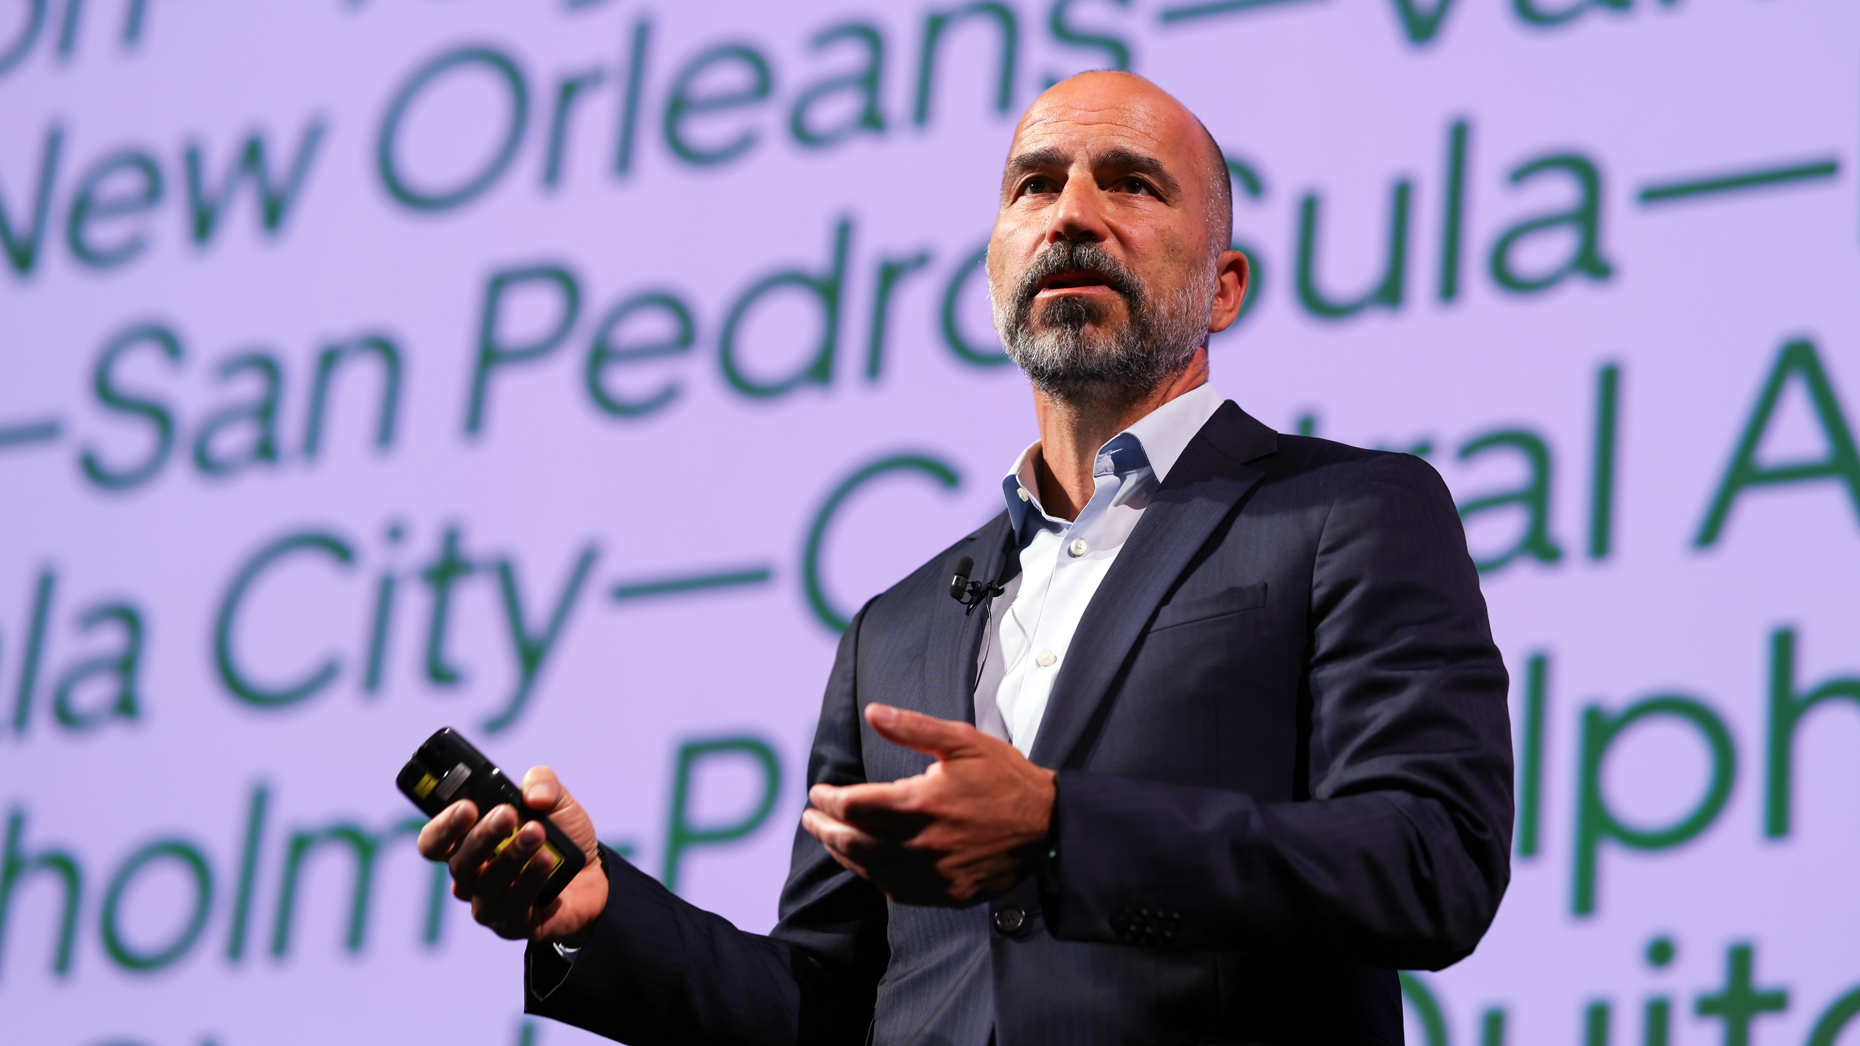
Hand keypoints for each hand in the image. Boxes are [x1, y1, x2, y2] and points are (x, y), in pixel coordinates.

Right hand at [415, 766, 607, 942]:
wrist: (596, 874)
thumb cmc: (563, 837)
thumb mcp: (557, 800)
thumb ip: (543, 783)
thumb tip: (533, 794)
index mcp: (469, 844)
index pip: (434, 842)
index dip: (443, 827)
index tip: (467, 807)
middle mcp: (472, 877)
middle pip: (460, 863)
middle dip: (482, 836)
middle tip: (507, 815)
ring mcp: (489, 904)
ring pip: (486, 884)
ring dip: (511, 856)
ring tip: (537, 834)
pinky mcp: (513, 925)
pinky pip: (513, 906)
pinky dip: (530, 881)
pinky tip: (546, 861)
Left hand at [802, 704, 1056, 905]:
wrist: (1050, 826)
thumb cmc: (1005, 778)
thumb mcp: (962, 741)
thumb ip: (914, 728)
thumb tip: (873, 712)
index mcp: (920, 802)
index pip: (853, 806)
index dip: (827, 800)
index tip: (817, 793)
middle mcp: (921, 843)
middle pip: (853, 841)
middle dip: (824, 829)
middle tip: (810, 820)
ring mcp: (933, 873)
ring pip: (871, 869)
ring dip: (844, 854)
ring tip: (831, 841)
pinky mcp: (947, 892)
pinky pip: (898, 891)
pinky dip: (875, 876)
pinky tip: (869, 865)